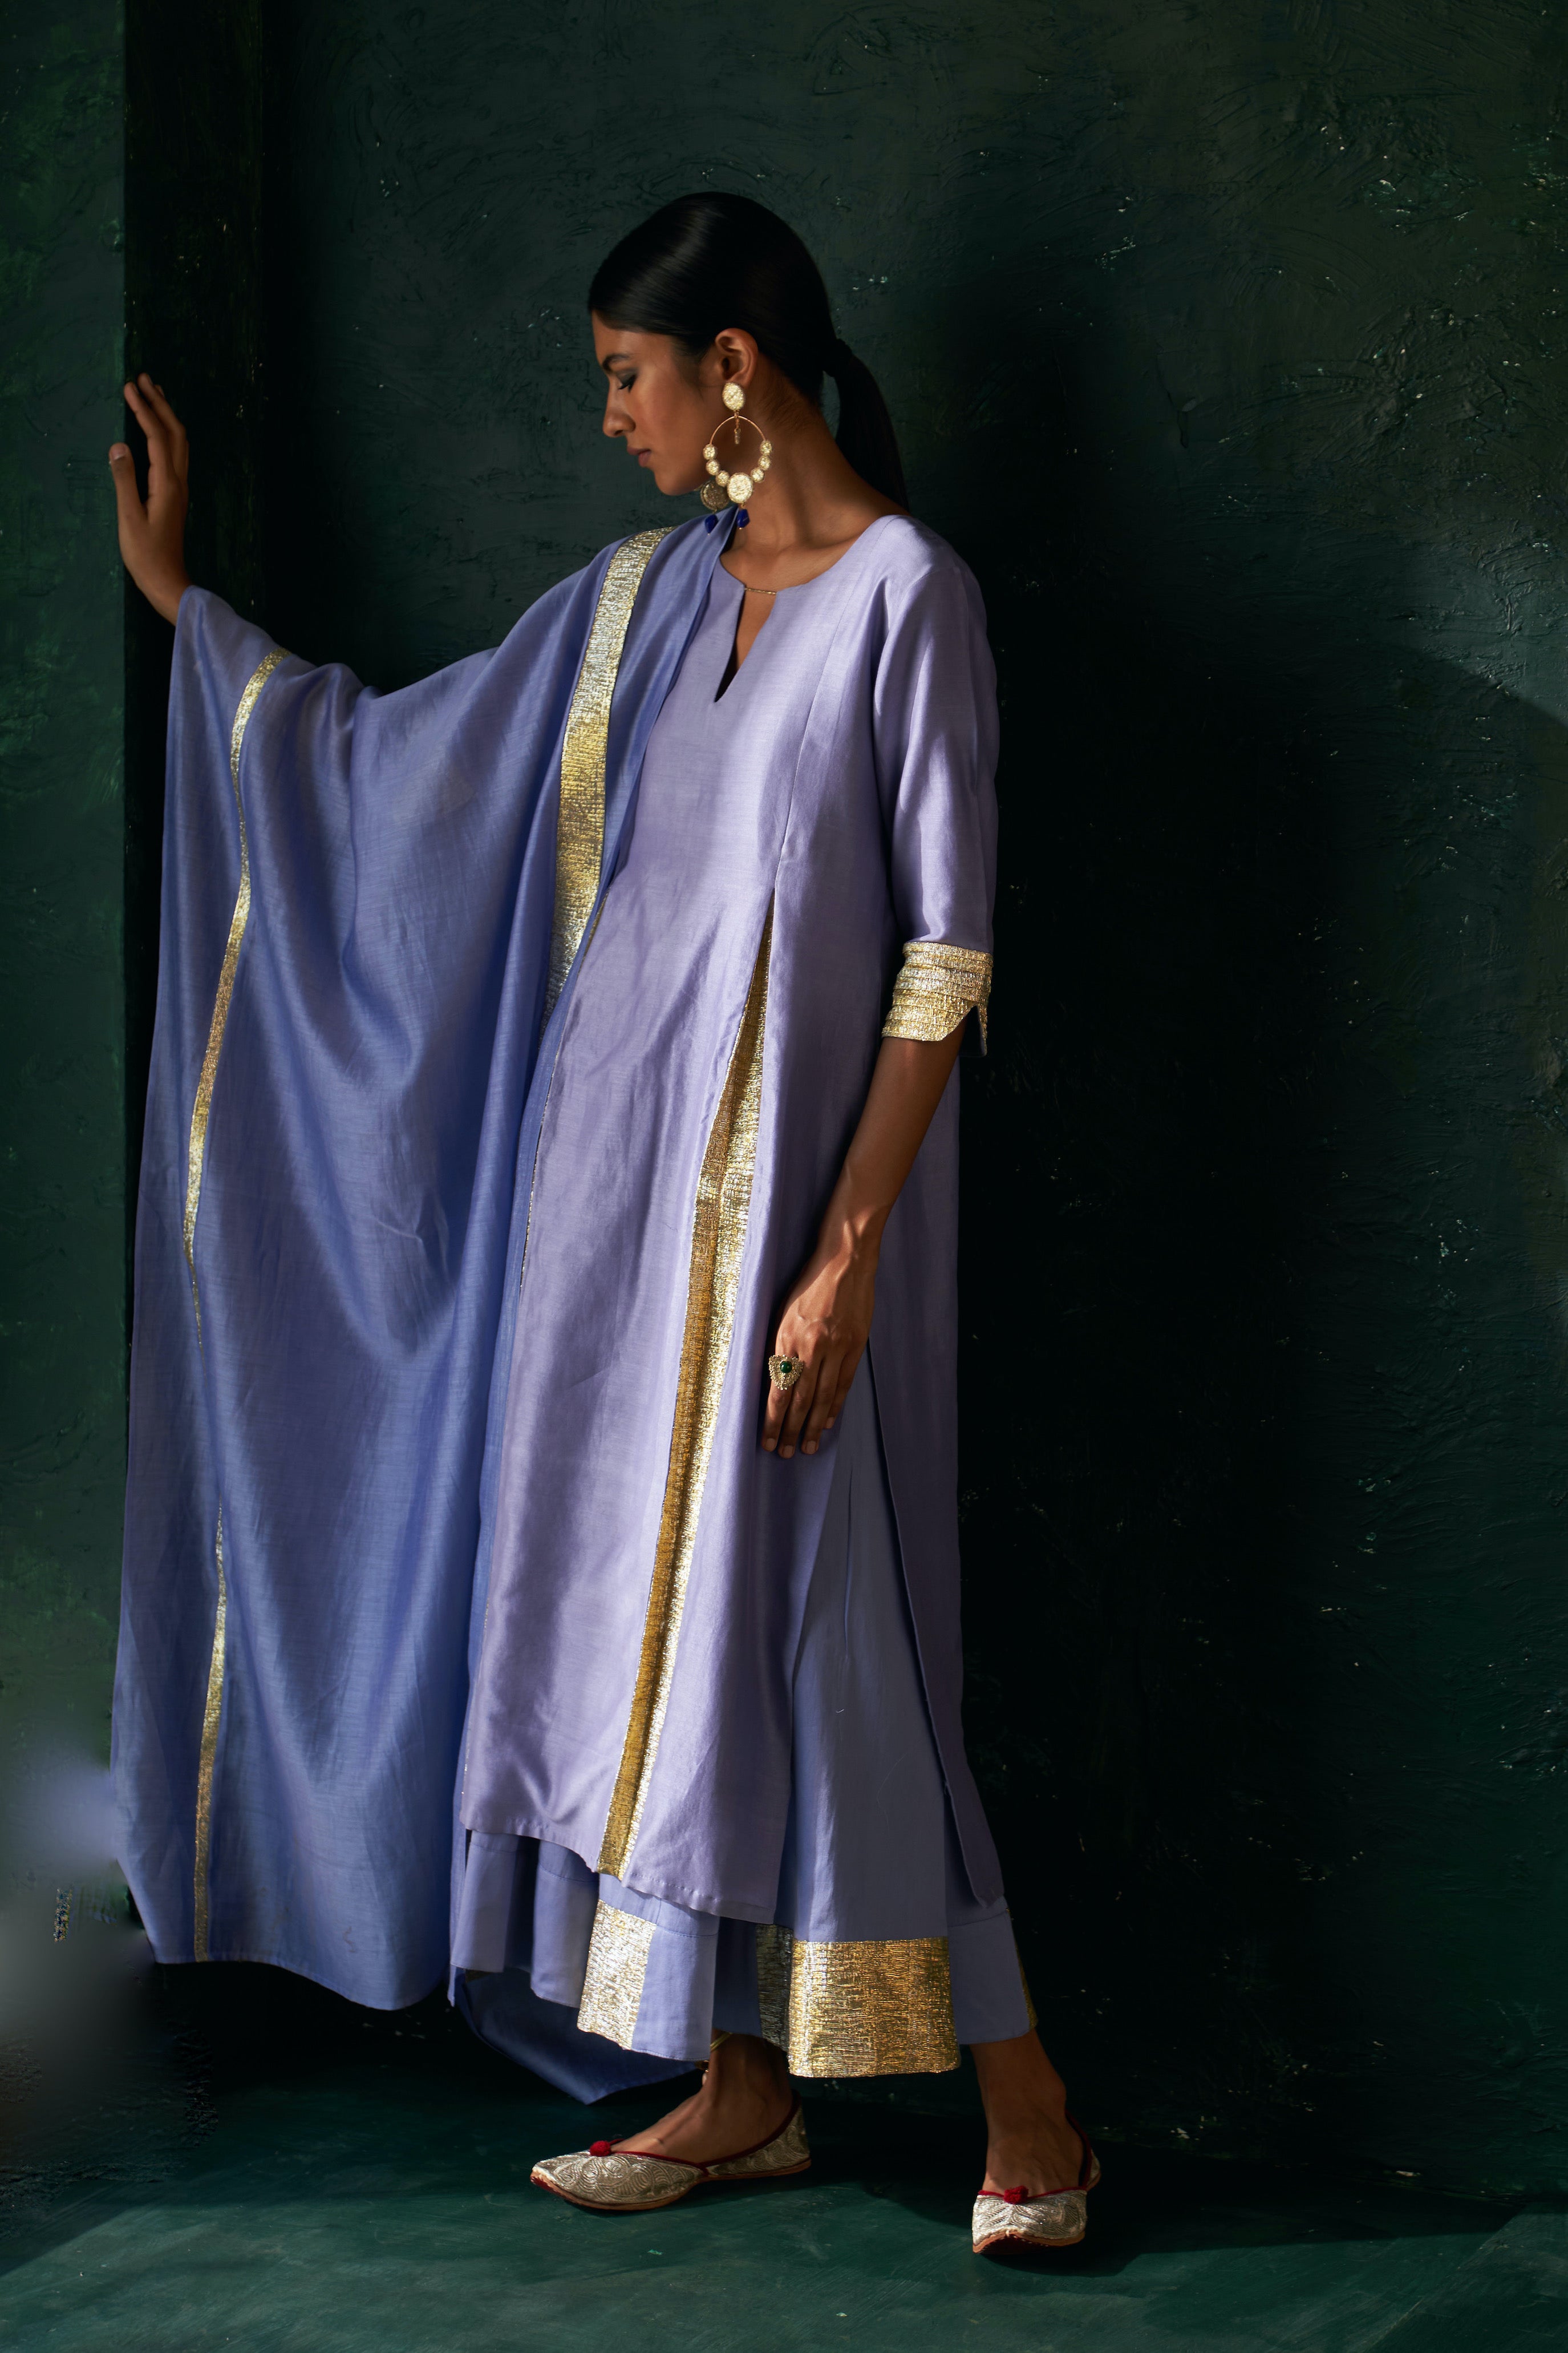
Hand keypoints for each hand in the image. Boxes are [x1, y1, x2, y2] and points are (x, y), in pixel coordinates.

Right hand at [109, 373, 190, 623]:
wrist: (168, 582)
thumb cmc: (146, 555)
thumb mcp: (129, 518)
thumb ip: (124, 480)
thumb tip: (119, 445)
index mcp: (167, 484)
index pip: (156, 436)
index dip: (143, 409)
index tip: (130, 386)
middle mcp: (179, 482)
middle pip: (175, 433)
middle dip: (159, 403)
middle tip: (144, 378)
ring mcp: (181, 488)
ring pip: (180, 442)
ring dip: (167, 416)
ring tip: (154, 393)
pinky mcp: (177, 496)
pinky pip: (177, 454)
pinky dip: (168, 433)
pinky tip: (160, 430)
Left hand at [762, 1233, 878, 1460]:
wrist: (844, 1259)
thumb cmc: (808, 1282)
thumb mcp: (782, 1311)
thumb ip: (779, 1345)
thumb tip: (774, 1378)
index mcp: (787, 1337)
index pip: (778, 1389)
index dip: (773, 1419)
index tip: (766, 1440)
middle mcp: (811, 1346)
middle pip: (800, 1399)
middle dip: (790, 1429)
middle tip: (784, 1454)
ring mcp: (836, 1347)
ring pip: (822, 1396)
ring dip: (813, 1425)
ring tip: (808, 1447)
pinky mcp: (856, 1344)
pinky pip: (844, 1382)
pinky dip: (835, 1405)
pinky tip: (828, 1421)